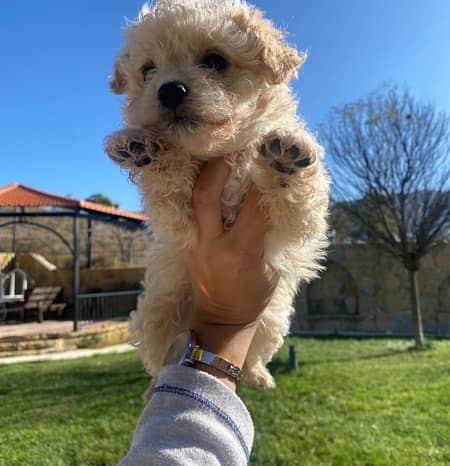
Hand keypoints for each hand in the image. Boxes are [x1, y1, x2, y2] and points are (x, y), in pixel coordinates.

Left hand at [182, 158, 278, 388]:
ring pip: (191, 198)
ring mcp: (193, 244)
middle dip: (218, 165)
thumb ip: (270, 234)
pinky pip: (186, 210)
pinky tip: (202, 174)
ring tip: (216, 153)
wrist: (220, 320)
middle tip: (232, 145)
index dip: (264, 179)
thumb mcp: (272, 268)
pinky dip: (195, 189)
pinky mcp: (184, 244)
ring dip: (203, 172)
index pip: (254, 207)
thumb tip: (276, 199)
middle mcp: (212, 245)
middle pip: (207, 194)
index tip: (272, 157)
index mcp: (240, 252)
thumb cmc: (253, 296)